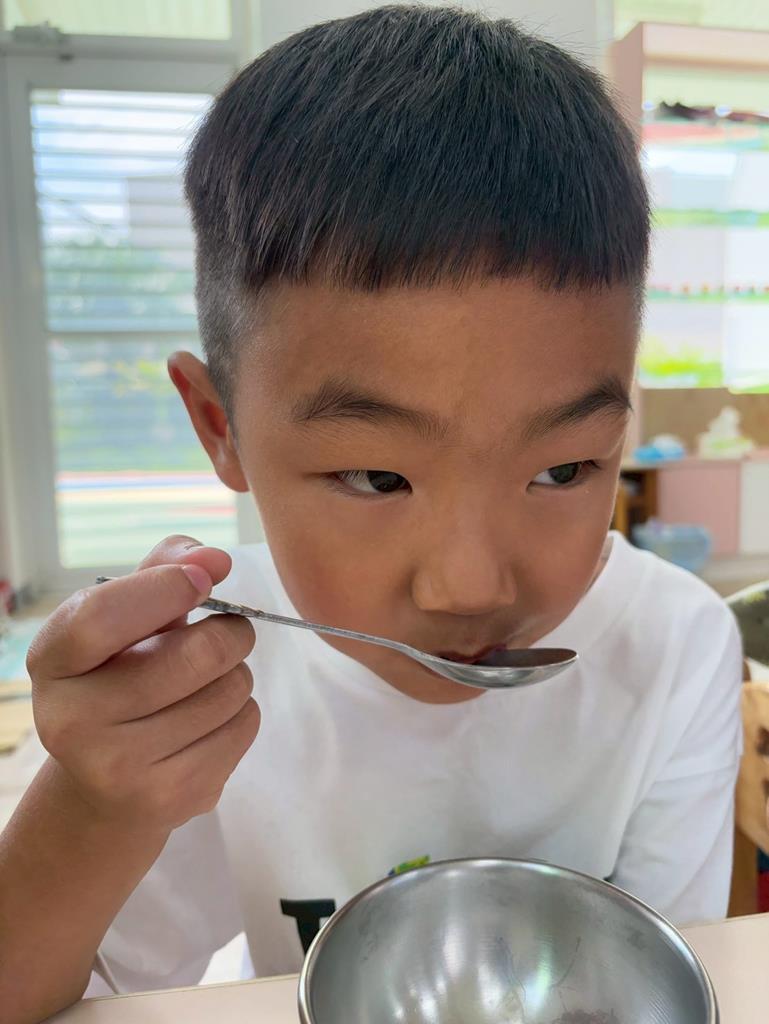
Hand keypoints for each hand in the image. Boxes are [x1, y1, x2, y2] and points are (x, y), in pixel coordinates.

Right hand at [27, 536, 258, 830]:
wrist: (107, 780)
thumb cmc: (122, 673)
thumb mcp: (126, 616)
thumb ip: (163, 569)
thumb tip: (215, 560)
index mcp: (52, 661)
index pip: (101, 619)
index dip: (164, 589)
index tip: (204, 578)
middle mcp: (71, 721)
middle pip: (196, 657)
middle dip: (231, 632)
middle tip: (228, 633)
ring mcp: (119, 768)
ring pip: (229, 692)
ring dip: (238, 674)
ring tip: (210, 681)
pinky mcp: (168, 798)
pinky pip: (243, 728)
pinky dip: (242, 712)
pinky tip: (209, 720)